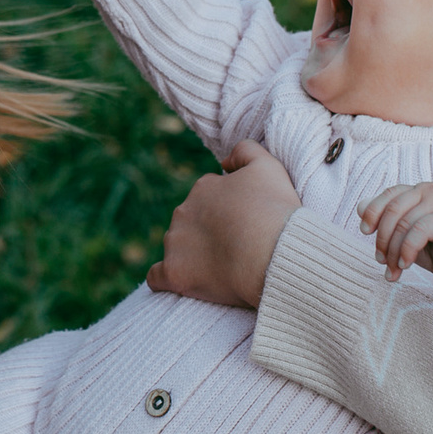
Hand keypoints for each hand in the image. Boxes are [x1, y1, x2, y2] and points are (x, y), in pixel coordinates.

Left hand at [146, 140, 300, 309]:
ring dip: (192, 255)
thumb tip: (224, 163)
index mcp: (204, 188)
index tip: (245, 225)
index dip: (227, 212)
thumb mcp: (269, 166)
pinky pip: (157, 277)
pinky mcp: (174, 274)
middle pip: (191, 221)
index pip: (209, 197)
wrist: (273, 252)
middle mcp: (183, 212)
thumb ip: (245, 151)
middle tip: (236, 248)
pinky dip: (167, 278)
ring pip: (176, 246)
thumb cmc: (275, 211)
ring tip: (223, 269)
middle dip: (208, 232)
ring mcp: (175, 243)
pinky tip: (183, 282)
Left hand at [360, 183, 432, 285]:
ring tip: (394, 270)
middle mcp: (430, 190)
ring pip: (404, 223)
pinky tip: (406, 265)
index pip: (388, 195)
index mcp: (418, 191)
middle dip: (382, 240)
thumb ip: (387, 221)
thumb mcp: (407, 235)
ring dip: (393, 252)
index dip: (372, 213)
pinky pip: (420, 231)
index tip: (365, 233)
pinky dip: (407, 250)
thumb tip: (360, 207)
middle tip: (382, 262)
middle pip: (393, 210)